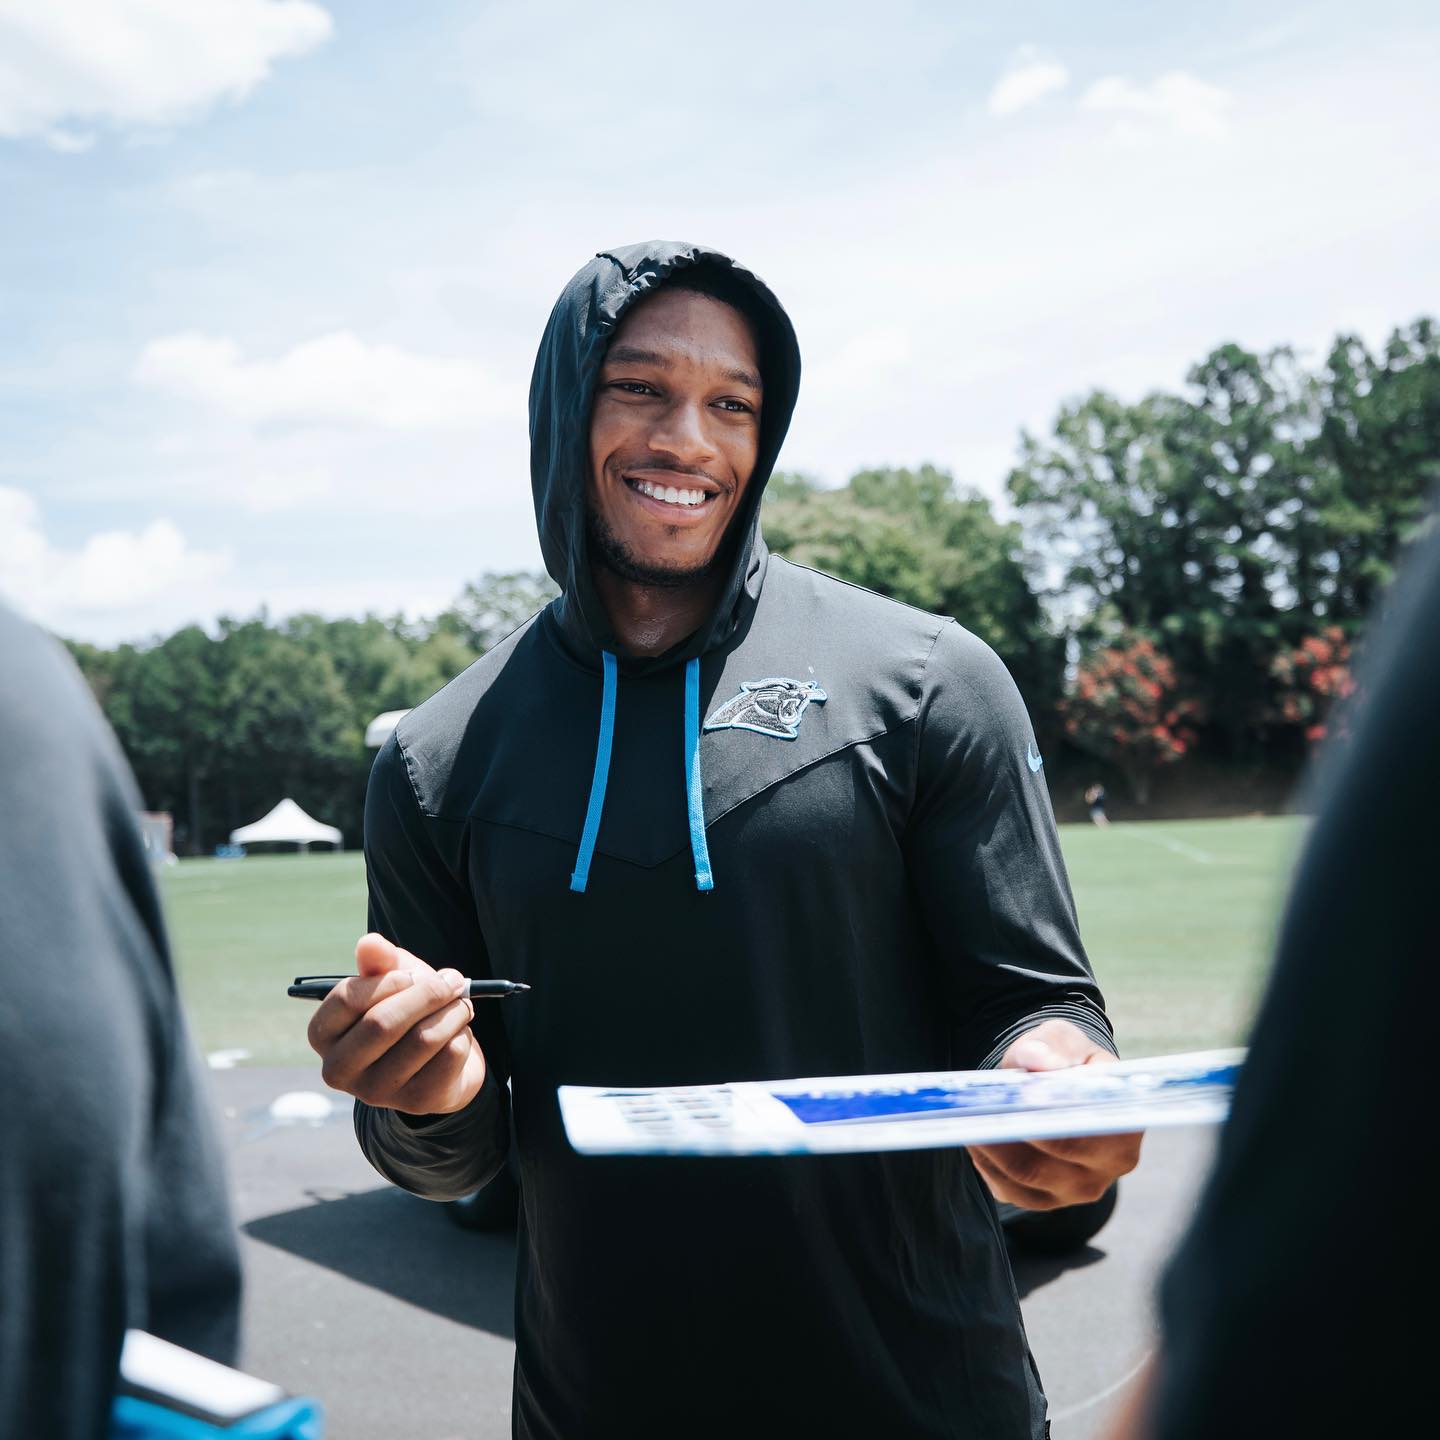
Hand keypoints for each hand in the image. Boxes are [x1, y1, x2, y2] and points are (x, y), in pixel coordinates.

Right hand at [307, 933, 486, 1115]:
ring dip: (453, 1011)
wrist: (441, 1060)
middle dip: (427, 993)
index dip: (387, 980)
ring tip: (461, 1003)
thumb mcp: (394, 980)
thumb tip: (369, 943)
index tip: (412, 974)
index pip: (346, 999)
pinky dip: (463, 1033)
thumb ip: (380, 960)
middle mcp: (339, 1069)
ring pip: (423, 1039)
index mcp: (324, 1034)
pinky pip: (450, 1056)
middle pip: (383, 1023)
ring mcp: (375, 1092)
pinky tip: (460, 1031)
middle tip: (453, 980)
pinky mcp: (415, 1103)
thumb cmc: (409, 1012)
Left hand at [969, 1019, 1141, 1210]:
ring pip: (1022, 1178)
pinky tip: (971, 1134)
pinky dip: (985, 1162)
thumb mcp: (1066, 1041)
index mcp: (1123, 1131)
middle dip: (1005, 1136)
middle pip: (1046, 1164)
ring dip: (988, 1149)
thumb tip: (1035, 1059)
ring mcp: (1073, 1191)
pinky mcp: (1043, 1199)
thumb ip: (1053, 1046)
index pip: (1083, 1134)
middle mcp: (1104, 1171)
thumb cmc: (1068, 1061)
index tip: (1019, 1097)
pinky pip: (1007, 1188)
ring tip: (962, 1119)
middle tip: (972, 1112)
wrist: (1063, 1086)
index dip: (1048, 1119)